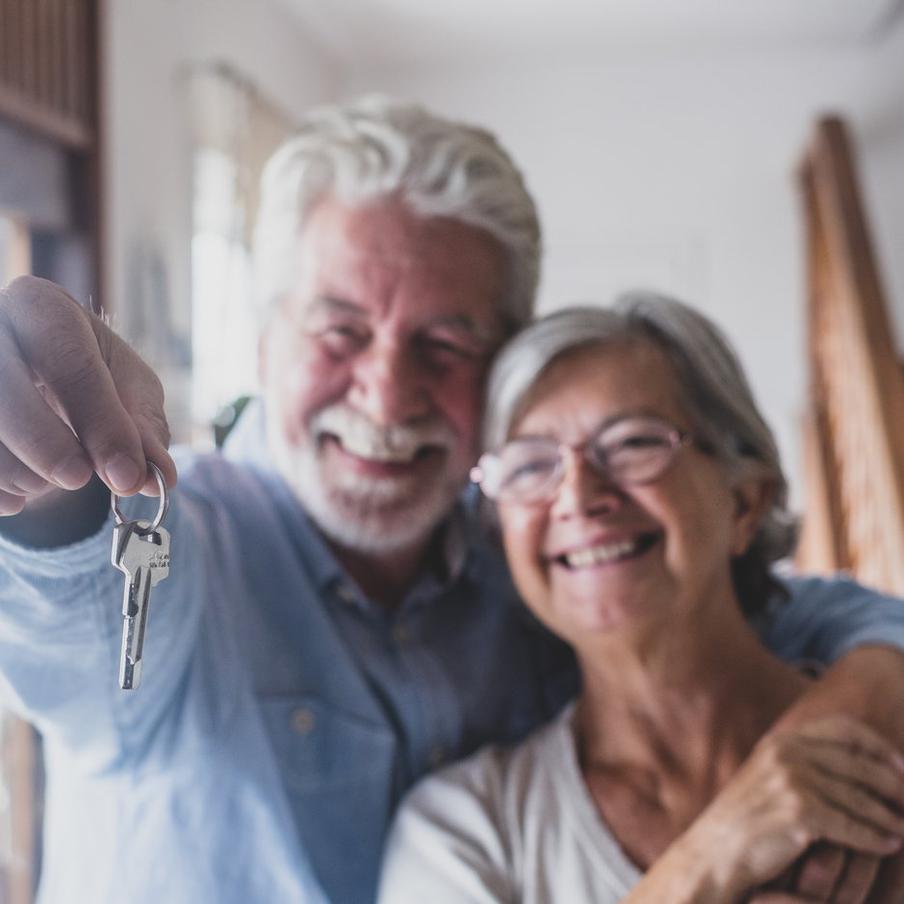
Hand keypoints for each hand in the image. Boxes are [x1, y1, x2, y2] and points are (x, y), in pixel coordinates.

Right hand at [0, 276, 174, 514]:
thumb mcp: (128, 390)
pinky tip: (16, 495)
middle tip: (78, 480)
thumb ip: (143, 431)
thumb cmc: (93, 374)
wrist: (42, 373)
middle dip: (47, 446)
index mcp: (42, 309)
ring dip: (15, 471)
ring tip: (46, 483)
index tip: (127, 476)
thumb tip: (156, 477)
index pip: (71, 364)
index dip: (101, 424)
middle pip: (6, 388)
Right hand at [685, 716, 903, 898]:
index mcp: (781, 740)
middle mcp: (786, 752)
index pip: (843, 728)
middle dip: (894, 784)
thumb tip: (858, 763)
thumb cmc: (746, 822)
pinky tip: (888, 845)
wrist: (713, 854)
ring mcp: (790, 781)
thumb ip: (802, 763)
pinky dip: (875, 839)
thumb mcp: (768, 778)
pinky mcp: (798, 813)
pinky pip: (852, 827)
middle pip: (859, 763)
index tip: (901, 764)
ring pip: (860, 798)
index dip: (878, 746)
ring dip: (889, 816)